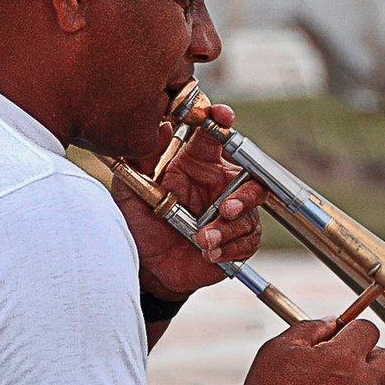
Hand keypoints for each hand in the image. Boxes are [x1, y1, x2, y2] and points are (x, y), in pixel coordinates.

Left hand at [112, 104, 265, 303]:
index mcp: (197, 165)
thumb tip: (160, 124)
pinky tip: (209, 252)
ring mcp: (230, 216)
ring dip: (230, 229)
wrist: (143, 267)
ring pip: (250, 215)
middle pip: (253, 179)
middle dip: (246, 194)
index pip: (216, 137)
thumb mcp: (131, 188)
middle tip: (226, 208)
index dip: (222, 122)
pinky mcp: (235, 243)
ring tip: (203, 239)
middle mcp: (219, 187)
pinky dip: (229, 248)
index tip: (223, 116)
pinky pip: (248, 242)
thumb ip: (142, 158)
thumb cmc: (139, 224)